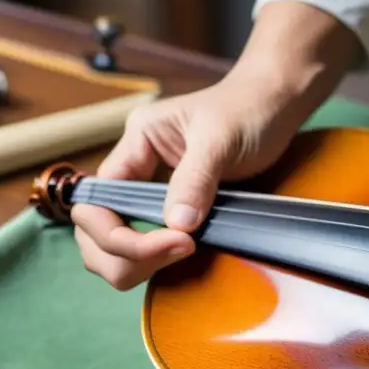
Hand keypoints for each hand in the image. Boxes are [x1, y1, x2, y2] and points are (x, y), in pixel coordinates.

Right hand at [70, 0, 361, 289]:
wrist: (273, 105)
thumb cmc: (248, 109)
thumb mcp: (221, 139)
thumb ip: (196, 179)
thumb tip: (176, 225)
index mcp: (136, 141)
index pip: (100, 199)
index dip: (123, 232)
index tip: (175, 241)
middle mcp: (132, 167)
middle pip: (94, 228)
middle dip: (123, 254)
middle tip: (175, 254)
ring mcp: (146, 189)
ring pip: (109, 243)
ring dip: (133, 262)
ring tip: (179, 254)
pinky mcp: (165, 207)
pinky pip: (139, 243)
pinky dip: (150, 260)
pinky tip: (179, 255)